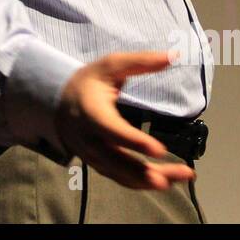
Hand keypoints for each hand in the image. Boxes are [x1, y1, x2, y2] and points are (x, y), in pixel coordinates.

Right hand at [52, 51, 196, 190]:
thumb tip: (173, 56)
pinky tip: (166, 180)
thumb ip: (140, 62)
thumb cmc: (88, 83)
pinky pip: (120, 178)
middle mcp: (89, 139)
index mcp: (90, 112)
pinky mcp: (98, 164)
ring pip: (122, 174)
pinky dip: (142, 183)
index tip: (160, 150)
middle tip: (178, 175)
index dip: (134, 141)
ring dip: (151, 180)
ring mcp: (93, 156)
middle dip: (148, 171)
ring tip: (181, 177)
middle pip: (118, 161)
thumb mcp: (110, 66)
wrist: (58, 104)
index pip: (112, 130)